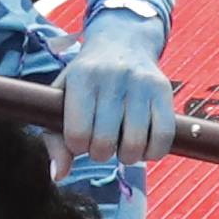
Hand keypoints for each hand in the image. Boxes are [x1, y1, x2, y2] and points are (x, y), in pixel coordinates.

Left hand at [59, 9, 174, 162]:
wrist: (121, 42)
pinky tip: (144, 146)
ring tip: (121, 144)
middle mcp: (111, 77)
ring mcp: (140, 82)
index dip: (77, 146)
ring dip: (127, 156)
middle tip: (101, 143)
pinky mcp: (163, 89)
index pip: (76, 134)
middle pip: (105, 142)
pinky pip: (163, 137)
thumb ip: (54, 140)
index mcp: (81, 78)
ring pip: (135, 143)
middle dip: (101, 153)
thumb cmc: (85, 81)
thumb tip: (59, 176)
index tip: (79, 139)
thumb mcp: (62, 100)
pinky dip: (153, 152)